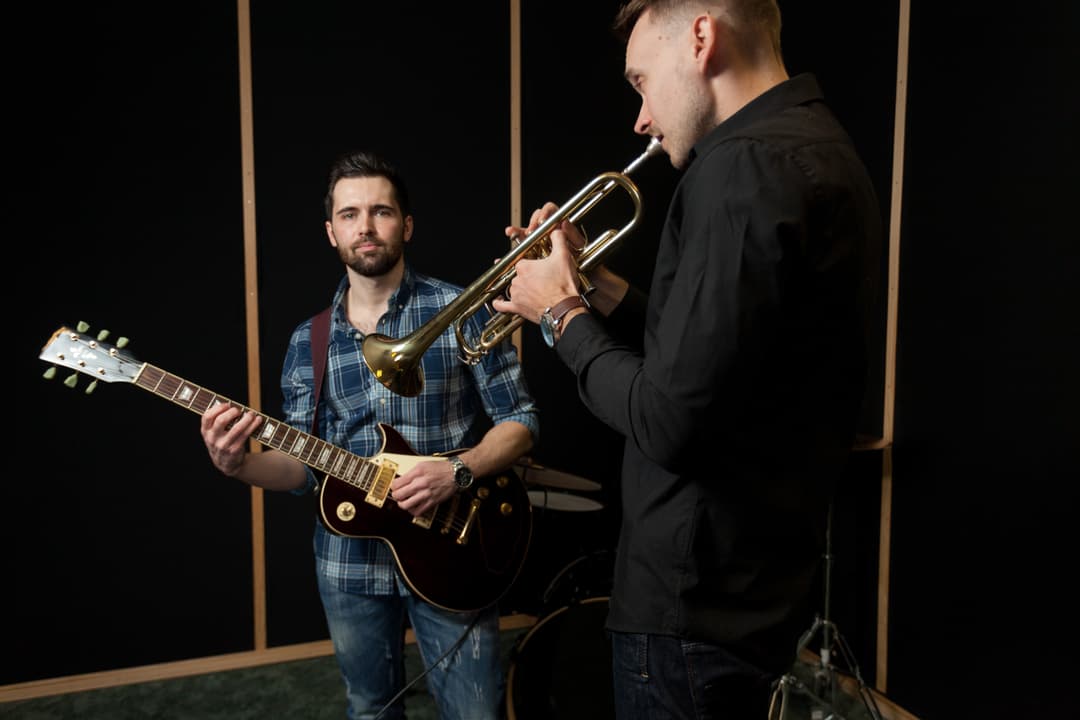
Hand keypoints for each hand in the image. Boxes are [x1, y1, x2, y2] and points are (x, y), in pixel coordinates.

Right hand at [201, 402, 262, 475]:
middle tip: (239, 410)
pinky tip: (257, 420)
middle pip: (221, 421)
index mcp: (205, 431)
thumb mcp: (213, 434)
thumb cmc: (221, 442)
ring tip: (252, 414)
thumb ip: (217, 421)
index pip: (207, 417)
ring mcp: (223, 445)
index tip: (227, 404)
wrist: (226, 463)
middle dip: (232, 412)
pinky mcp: (234, 449)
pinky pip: (245, 435)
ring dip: (247, 418)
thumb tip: (231, 404)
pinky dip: (253, 425)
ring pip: (236, 428)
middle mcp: (212, 438)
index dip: (218, 408)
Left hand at [390, 459, 456, 516]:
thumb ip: (411, 473)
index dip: (393, 486)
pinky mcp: (432, 502)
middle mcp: (420, 484)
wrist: (455, 474)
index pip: (396, 484)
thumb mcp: (422, 465)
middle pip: (398, 495)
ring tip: (404, 501)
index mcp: (417, 473)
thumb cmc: (440, 468)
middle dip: (396, 495)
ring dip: (402, 504)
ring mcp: (426, 494)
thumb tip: (400, 481)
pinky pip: (417, 512)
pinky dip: (412, 511)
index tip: (395, 486)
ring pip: (405, 505)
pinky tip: (413, 506)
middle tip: (398, 494)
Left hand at [496, 206, 584, 323]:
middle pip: (518, 274)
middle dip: (529, 276)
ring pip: (513, 287)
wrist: (564, 309)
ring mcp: (515, 294)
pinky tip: (498, 300)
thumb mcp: (563, 256)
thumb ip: (558, 239)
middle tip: (541, 279)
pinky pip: (502, 306)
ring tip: (534, 290)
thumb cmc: (563, 285)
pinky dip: (499, 303)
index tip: (537, 264)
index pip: (522, 260)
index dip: (531, 262)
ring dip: (521, 288)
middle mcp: (517, 280)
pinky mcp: (517, 308)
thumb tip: (556, 230)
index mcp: (524, 266)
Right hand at [504, 202, 586, 258]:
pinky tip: (508, 237)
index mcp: (561, 226)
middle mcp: (548, 232)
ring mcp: (538, 243)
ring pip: (525, 233)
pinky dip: (513, 245)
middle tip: (530, 231)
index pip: (550, 210)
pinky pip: (520, 248)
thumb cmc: (583, 266)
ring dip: (518, 231)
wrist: (577, 283)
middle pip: (535, 219)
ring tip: (512, 232)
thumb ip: (573, 235)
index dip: (545, 213)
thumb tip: (564, 223)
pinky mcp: (530, 255)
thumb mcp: (580, 249)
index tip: (543, 221)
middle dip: (531, 223)